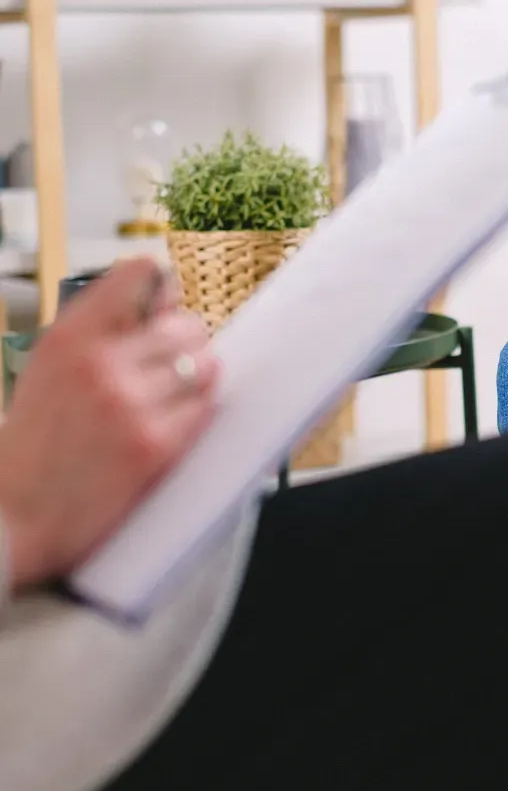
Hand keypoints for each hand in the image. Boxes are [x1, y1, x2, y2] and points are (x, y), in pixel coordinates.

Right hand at [0, 259, 219, 590]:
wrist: (15, 515)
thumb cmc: (34, 444)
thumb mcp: (50, 367)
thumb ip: (102, 331)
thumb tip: (161, 299)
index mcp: (71, 337)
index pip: (143, 275)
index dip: (162, 292)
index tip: (164, 307)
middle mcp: (102, 364)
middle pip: (186, 323)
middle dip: (185, 342)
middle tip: (171, 364)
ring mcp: (132, 404)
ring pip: (205, 362)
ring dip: (198, 376)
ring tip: (173, 395)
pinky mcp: (157, 445)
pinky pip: (206, 407)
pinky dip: (198, 412)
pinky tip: (174, 421)